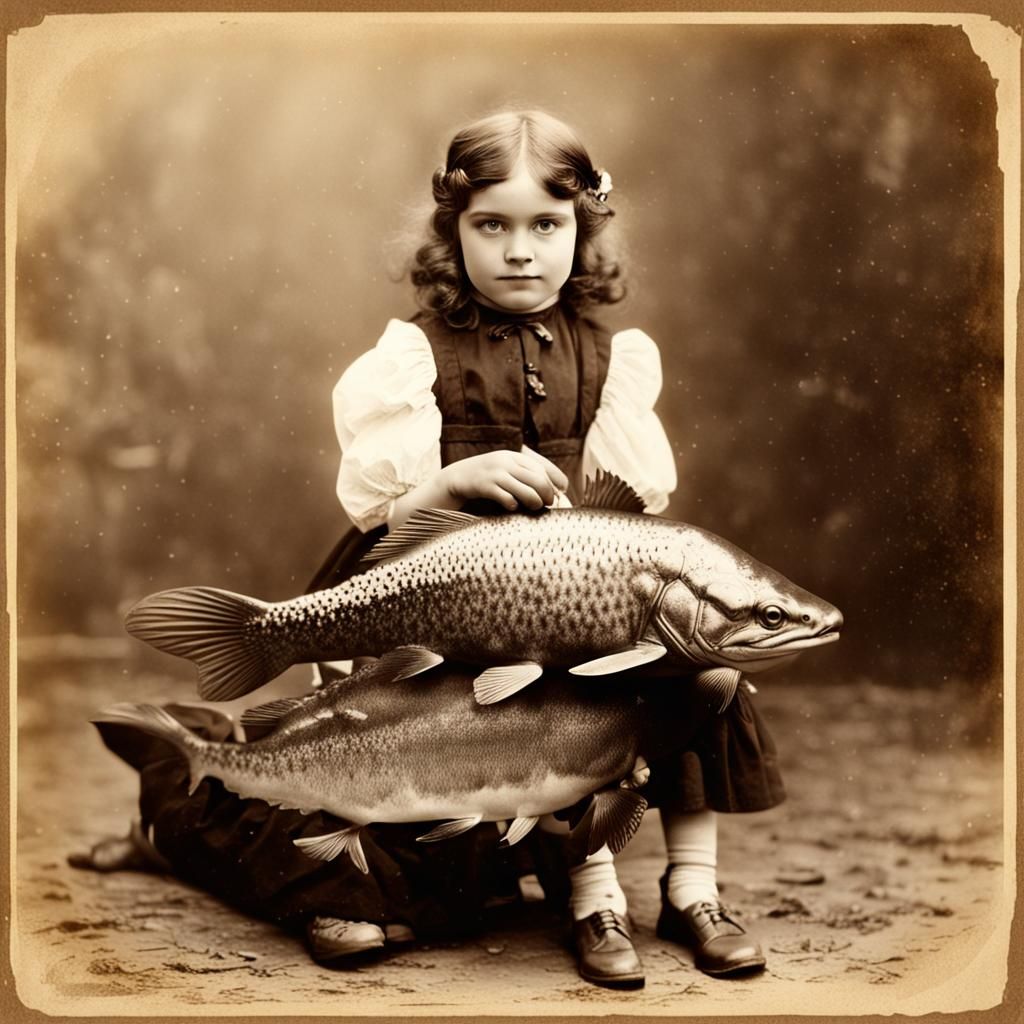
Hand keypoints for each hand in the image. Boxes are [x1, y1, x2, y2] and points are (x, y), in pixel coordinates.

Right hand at [441, 449, 568, 511]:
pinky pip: (507, 498)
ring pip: (525, 490)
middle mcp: (506, 462)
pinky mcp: (485, 486)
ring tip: (535, 507)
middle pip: (537, 479)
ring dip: (534, 501)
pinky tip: (512, 506)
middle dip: (547, 494)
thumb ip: (525, 473)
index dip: (553, 482)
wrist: (457, 477)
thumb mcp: (507, 468)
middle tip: (548, 504)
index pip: (542, 468)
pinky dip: (513, 504)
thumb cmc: (488, 476)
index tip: (558, 493)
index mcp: (514, 456)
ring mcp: (495, 474)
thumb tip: (554, 489)